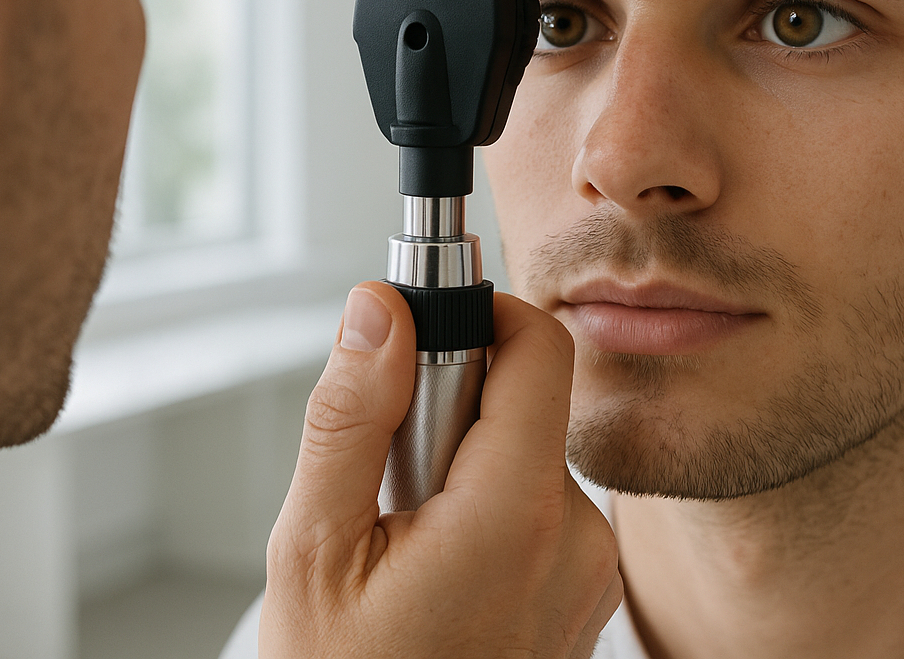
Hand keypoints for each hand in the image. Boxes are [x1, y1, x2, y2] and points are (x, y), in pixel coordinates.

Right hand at [261, 281, 622, 658]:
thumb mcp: (315, 549)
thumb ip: (352, 415)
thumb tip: (377, 310)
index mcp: (517, 515)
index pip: (539, 348)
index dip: (478, 315)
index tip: (418, 332)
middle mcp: (578, 538)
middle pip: (523, 402)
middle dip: (446, 410)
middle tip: (384, 480)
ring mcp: (588, 572)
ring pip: (522, 455)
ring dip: (458, 466)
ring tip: (401, 543)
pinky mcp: (582, 592)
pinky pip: (536, 507)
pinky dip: (482, 511)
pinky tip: (433, 567)